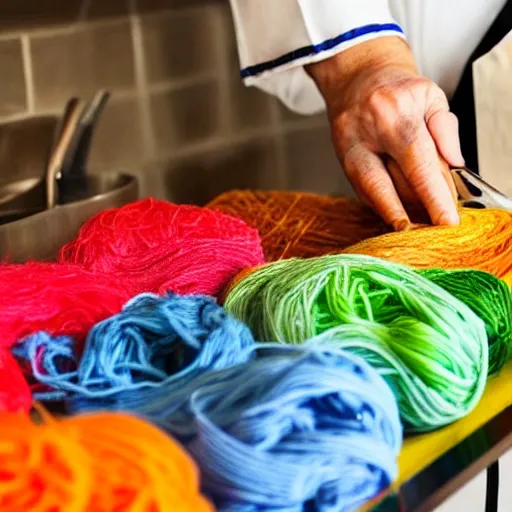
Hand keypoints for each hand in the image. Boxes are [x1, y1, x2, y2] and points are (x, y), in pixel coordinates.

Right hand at [306, 36, 462, 229]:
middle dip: (416, 209)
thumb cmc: (396, 88)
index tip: (446, 221)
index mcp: (394, 114)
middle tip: (433, 223)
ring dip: (398, 210)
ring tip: (418, 218)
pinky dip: (382, 203)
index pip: (418, 166)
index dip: (433, 198)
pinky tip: (397, 208)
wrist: (357, 77)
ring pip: (374, 194)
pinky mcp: (339, 161)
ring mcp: (348, 149)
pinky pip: (362, 191)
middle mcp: (366, 134)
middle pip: (392, 186)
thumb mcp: (431, 96)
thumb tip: (455, 164)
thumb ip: (445, 130)